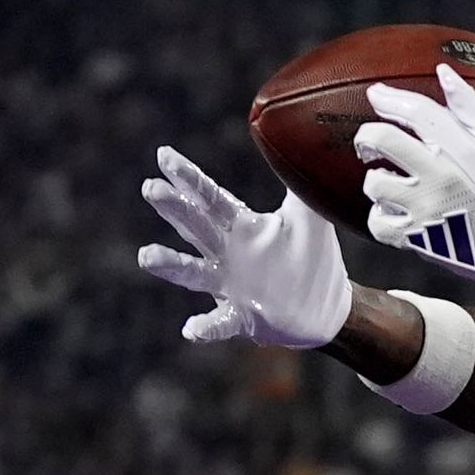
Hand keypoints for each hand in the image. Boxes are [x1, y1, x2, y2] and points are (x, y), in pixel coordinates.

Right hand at [135, 148, 352, 348]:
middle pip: (195, 227)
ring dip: (170, 265)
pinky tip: (190, 330)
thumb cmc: (312, 259)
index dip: (189, 177)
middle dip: (174, 209)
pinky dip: (205, 326)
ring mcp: (230, 286)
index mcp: (240, 227)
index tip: (164, 155)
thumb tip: (301, 144)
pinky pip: (219, 323)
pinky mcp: (243, 316)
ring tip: (146, 255)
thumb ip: (301, 185)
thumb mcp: (309, 218)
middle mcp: (226, 253)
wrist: (328, 308)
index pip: (210, 197)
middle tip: (151, 188)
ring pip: (194, 273)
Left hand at [356, 65, 474, 286]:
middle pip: (378, 138)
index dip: (388, 98)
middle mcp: (440, 173)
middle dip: (367, 138)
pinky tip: (399, 215)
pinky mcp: (420, 237)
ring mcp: (427, 206)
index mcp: (462, 147)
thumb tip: (443, 72)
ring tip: (395, 187)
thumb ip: (472, 107)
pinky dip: (383, 218)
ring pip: (374, 183)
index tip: (376, 96)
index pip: (414, 110)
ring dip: (380, 183)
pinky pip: (378, 222)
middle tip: (370, 146)